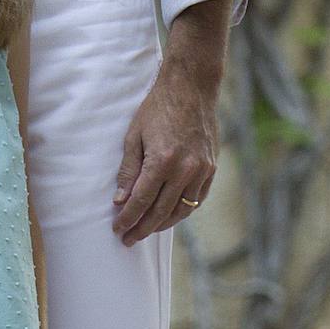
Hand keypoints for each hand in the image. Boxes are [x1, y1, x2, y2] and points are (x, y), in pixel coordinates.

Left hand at [112, 62, 217, 245]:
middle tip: (128, 239)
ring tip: (145, 231)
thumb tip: (120, 199)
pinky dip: (181, 212)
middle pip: (160, 211)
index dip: (128, 217)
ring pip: (181, 210)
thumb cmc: (157, 108)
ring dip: (161, 224)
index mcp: (162, 161)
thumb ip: (129, 169)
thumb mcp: (134, 135)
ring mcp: (201, 172)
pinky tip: (169, 216)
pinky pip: (196, 200)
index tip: (118, 229)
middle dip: (142, 228)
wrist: (191, 89)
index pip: (141, 200)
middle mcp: (185, 171)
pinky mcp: (211, 170)